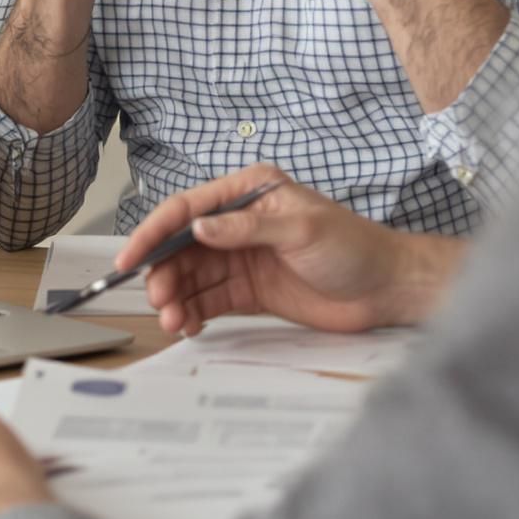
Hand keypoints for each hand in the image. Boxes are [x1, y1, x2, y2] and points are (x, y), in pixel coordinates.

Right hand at [122, 164, 456, 335]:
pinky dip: (194, 313)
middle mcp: (238, 224)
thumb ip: (247, 228)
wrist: (388, 288)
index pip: (187, 209)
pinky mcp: (250, 291)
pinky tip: (189, 325)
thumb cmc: (354, 247)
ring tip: (175, 321)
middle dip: (163, 273)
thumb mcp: (301, 229)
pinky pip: (210, 301)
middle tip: (158, 299)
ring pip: (192, 277)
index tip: (130, 258)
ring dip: (177, 298)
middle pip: (182, 247)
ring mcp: (242, 259)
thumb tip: (200, 227)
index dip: (154, 232)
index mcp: (249, 194)